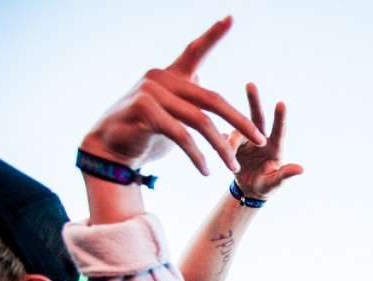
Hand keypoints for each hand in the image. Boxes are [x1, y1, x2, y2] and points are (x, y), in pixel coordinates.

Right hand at [80, 17, 264, 175]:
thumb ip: (191, 101)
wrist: (111, 150)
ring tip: (233, 167)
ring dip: (220, 148)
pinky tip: (205, 170)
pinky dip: (197, 156)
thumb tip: (205, 84)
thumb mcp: (173, 114)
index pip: (195, 51)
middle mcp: (161, 78)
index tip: (232, 17)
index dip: (214, 34)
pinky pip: (181, 136)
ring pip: (200, 121)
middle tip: (260, 140)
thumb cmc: (146, 133)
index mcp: (171, 75)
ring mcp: (151, 92)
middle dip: (240, 122)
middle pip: (212, 99)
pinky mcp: (144, 112)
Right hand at [229, 83, 303, 198]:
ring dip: (233, 139)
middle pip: (257, 117)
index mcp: (274, 145)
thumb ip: (285, 175)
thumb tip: (301, 169)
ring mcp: (245, 138)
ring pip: (237, 130)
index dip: (280, 117)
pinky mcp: (232, 142)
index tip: (281, 103)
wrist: (249, 188)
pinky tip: (220, 145)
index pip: (278, 129)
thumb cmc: (267, 184)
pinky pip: (225, 139)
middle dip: (254, 101)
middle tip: (250, 84)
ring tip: (230, 150)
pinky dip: (223, 142)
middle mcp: (259, 137)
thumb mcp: (275, 182)